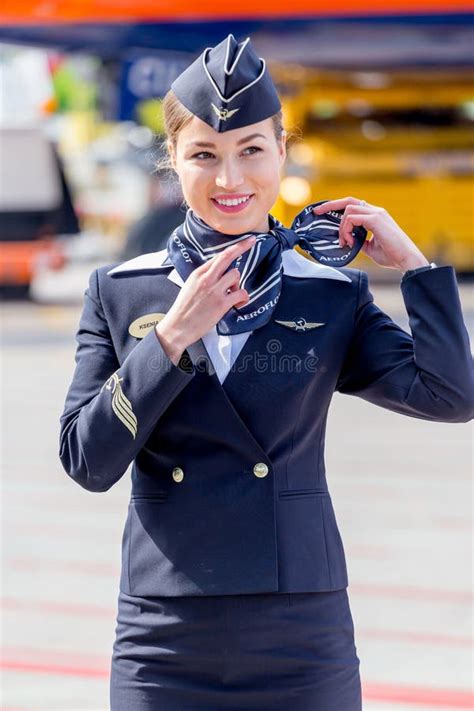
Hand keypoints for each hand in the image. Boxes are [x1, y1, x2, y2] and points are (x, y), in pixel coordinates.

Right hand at [155, 236, 256, 362]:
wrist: (178, 327)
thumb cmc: (184, 310)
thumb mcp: (190, 287)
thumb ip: (203, 278)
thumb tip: (218, 274)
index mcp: (198, 274)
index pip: (218, 256)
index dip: (234, 247)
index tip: (245, 241)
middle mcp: (206, 279)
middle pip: (227, 257)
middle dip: (242, 247)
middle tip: (252, 241)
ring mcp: (214, 290)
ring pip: (235, 275)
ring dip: (237, 284)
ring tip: (232, 295)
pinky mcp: (221, 303)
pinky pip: (241, 293)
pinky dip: (243, 298)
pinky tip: (238, 303)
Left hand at [313, 196, 429, 270]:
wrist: (406, 259)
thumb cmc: (392, 255)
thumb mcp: (371, 248)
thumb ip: (360, 241)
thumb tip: (350, 243)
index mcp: (375, 216)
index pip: (353, 205)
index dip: (337, 207)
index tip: (322, 212)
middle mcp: (376, 211)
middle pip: (348, 201)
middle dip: (330, 205)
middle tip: (317, 212)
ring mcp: (376, 214)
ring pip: (348, 210)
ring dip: (342, 227)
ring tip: (345, 242)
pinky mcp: (376, 220)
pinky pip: (353, 218)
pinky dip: (347, 230)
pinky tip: (351, 242)